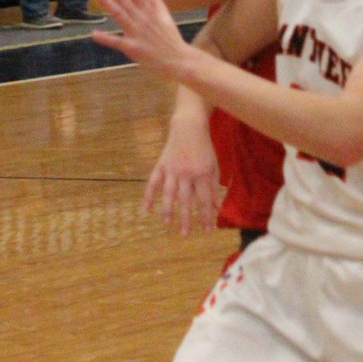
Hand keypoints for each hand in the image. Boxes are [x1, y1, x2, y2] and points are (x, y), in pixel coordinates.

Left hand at [88, 0, 196, 81]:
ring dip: (106, 1)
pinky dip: (106, 38)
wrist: (181, 62)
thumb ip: (158, 6)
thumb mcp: (167, 20)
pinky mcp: (134, 48)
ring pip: (119, 13)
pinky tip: (94, 34)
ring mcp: (137, 32)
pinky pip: (118, 42)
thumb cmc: (172, 41)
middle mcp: (142, 18)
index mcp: (148, 11)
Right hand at [144, 110, 220, 234]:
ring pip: (168, 193)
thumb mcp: (214, 166)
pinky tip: (146, 208)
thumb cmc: (204, 148)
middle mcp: (186, 173)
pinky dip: (148, 195)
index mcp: (202, 174)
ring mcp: (172, 169)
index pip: (204, 200)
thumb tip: (216, 208)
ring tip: (167, 224)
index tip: (207, 231)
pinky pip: (153, 182)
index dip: (206, 217)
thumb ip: (214, 188)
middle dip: (186, 218)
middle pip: (186, 200)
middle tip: (184, 234)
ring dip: (167, 209)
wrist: (189, 127)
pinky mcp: (161, 165)